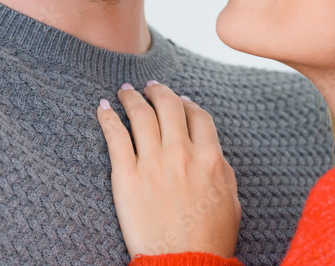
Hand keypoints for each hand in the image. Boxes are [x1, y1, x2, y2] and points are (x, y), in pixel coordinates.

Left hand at [96, 81, 240, 257]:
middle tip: (149, 87)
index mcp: (209, 157)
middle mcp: (180, 153)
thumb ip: (222, 170)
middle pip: (168, 106)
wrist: (185, 263)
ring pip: (140, 115)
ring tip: (124, 92)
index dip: (186, 103)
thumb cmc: (210, 239)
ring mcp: (152, 163)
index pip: (197, 115)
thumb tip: (212, 152)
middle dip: (157, 91)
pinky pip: (114, 136)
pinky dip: (107, 116)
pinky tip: (103, 107)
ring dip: (131, 97)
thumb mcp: (231, 200)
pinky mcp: (127, 176)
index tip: (179, 100)